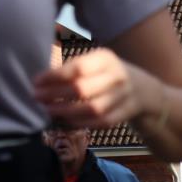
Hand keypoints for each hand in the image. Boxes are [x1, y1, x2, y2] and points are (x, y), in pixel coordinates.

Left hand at [34, 48, 150, 129]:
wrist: (145, 90)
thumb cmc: (109, 75)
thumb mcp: (97, 62)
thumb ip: (74, 68)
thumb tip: (41, 80)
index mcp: (106, 58)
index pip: (78, 68)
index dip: (54, 76)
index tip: (36, 82)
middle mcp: (117, 76)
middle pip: (83, 89)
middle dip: (56, 95)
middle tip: (37, 97)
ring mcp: (125, 96)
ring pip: (92, 109)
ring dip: (67, 112)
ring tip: (49, 110)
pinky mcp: (127, 113)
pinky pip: (102, 122)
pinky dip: (82, 123)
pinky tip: (66, 121)